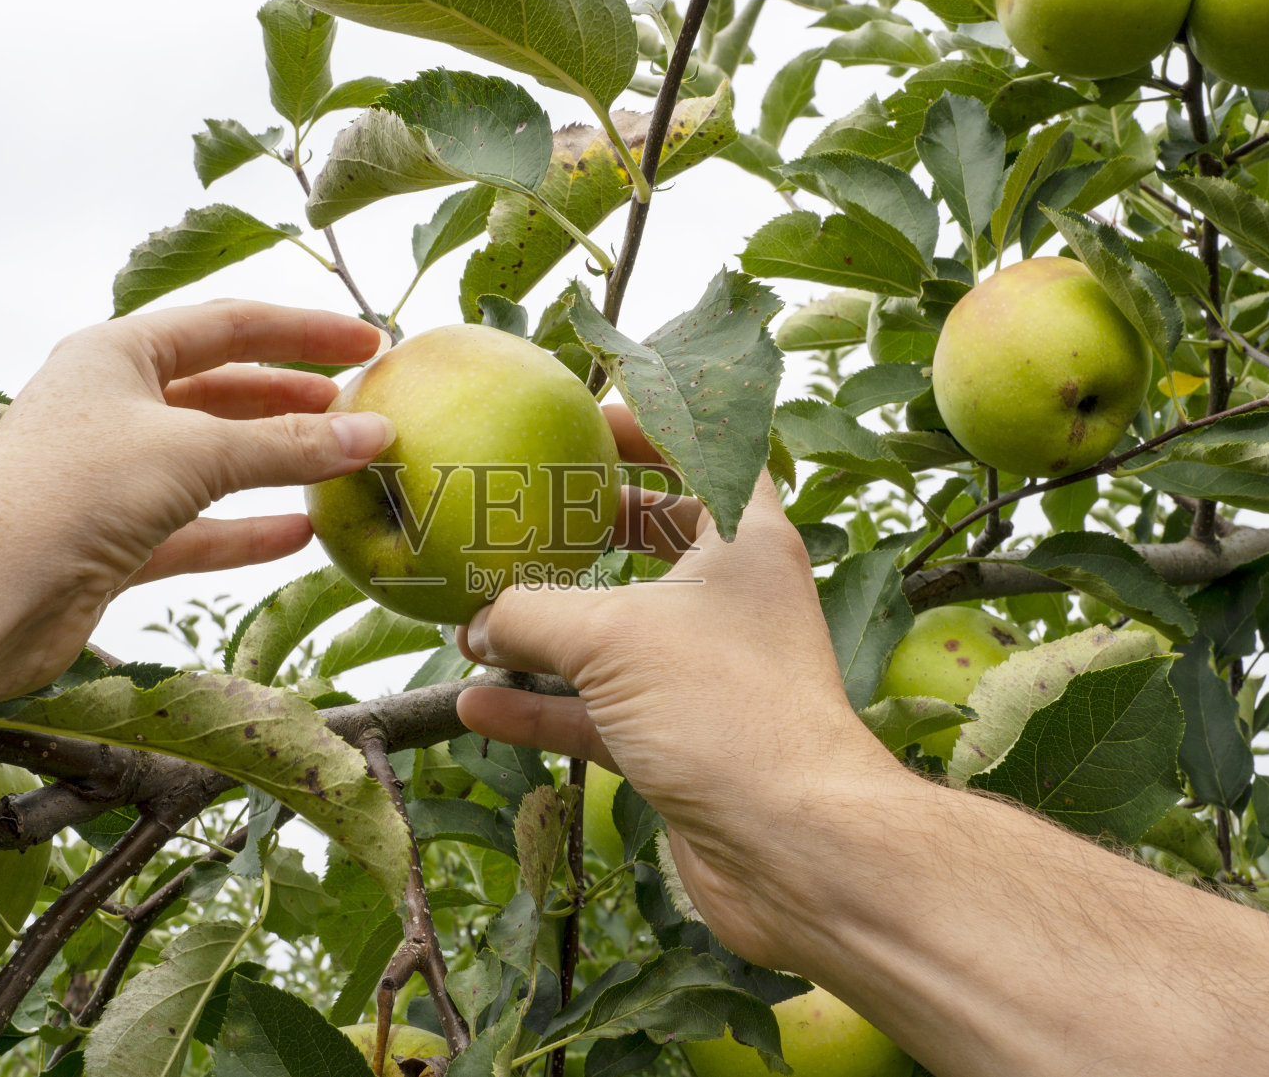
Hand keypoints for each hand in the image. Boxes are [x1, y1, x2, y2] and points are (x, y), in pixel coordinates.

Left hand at [0, 299, 391, 699]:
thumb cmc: (74, 488)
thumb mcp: (194, 451)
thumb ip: (287, 447)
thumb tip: (374, 434)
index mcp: (118, 355)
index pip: (229, 326)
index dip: (304, 332)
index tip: (370, 344)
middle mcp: (112, 407)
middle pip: (222, 392)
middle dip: (293, 402)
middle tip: (362, 410)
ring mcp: (112, 477)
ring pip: (212, 463)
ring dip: (276, 466)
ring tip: (342, 467)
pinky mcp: (114, 542)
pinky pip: (196, 529)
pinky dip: (246, 531)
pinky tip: (300, 534)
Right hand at [456, 417, 906, 964]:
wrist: (792, 844)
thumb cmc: (725, 707)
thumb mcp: (611, 636)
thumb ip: (531, 615)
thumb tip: (476, 619)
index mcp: (745, 542)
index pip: (710, 454)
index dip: (656, 430)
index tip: (589, 424)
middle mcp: (732, 601)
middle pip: (660, 541)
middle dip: (590, 529)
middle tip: (524, 513)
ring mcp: (706, 674)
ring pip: (618, 634)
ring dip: (548, 629)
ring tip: (476, 615)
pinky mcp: (681, 740)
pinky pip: (599, 710)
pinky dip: (543, 705)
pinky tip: (477, 702)